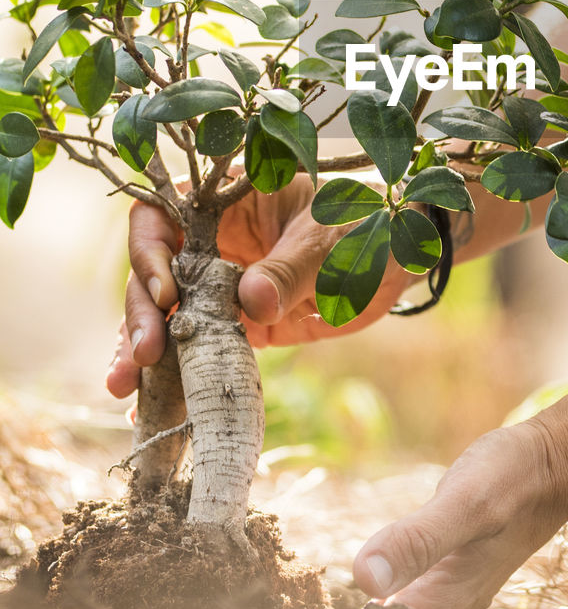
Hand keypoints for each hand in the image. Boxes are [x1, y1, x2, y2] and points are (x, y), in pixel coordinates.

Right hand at [106, 174, 412, 398]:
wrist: (400, 256)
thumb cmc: (366, 225)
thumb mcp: (329, 240)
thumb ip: (289, 270)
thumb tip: (250, 303)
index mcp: (226, 203)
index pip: (161, 216)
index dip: (150, 250)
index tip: (166, 291)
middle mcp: (213, 242)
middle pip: (153, 273)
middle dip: (142, 313)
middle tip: (143, 356)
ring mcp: (222, 286)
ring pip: (166, 316)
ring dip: (142, 350)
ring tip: (126, 390)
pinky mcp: (238, 326)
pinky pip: (197, 349)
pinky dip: (174, 375)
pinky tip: (151, 406)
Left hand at [352, 414, 567, 608]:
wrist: (554, 461)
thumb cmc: (514, 478)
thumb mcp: (465, 503)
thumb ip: (417, 541)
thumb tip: (362, 579)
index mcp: (444, 607)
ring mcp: (447, 593)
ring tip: (307, 608)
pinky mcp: (445, 571)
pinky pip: (401, 594)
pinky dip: (375, 589)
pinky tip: (356, 577)